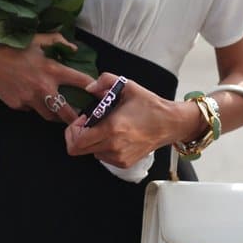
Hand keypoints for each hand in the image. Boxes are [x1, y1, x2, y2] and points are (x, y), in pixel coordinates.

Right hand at [0, 32, 92, 120]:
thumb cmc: (12, 47)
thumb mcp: (37, 39)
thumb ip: (58, 41)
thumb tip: (74, 49)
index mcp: (51, 69)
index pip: (81, 81)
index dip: (94, 88)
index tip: (101, 94)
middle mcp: (43, 87)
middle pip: (67, 112)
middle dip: (77, 119)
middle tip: (83, 121)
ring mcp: (29, 99)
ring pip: (49, 115)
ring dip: (56, 115)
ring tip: (61, 114)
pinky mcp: (18, 105)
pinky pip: (31, 109)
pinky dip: (34, 106)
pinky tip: (30, 97)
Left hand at [63, 73, 182, 167]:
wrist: (170, 124)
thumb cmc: (150, 106)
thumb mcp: (127, 86)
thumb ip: (105, 80)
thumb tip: (89, 88)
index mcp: (111, 128)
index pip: (76, 141)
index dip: (72, 131)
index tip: (82, 120)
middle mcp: (113, 146)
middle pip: (78, 150)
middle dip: (78, 136)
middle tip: (88, 124)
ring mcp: (119, 157)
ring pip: (91, 153)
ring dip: (92, 141)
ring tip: (106, 128)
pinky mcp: (124, 162)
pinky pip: (104, 157)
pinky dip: (103, 147)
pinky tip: (115, 136)